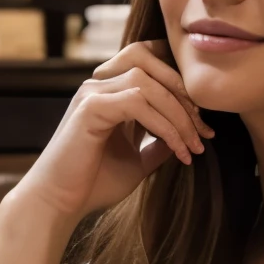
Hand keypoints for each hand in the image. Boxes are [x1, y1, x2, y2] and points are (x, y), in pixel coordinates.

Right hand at [0, 40, 213, 263]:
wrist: (58, 205)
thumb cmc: (93, 184)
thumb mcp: (138, 160)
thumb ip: (158, 142)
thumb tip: (187, 134)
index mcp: (110, 92)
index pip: (149, 60)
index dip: (181, 83)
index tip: (203, 124)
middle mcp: (99, 85)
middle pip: (150, 59)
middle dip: (185, 94)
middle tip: (204, 131)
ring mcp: (92, 94)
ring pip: (147, 81)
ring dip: (178, 113)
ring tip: (193, 145)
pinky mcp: (89, 109)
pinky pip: (137, 102)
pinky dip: (164, 125)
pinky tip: (177, 150)